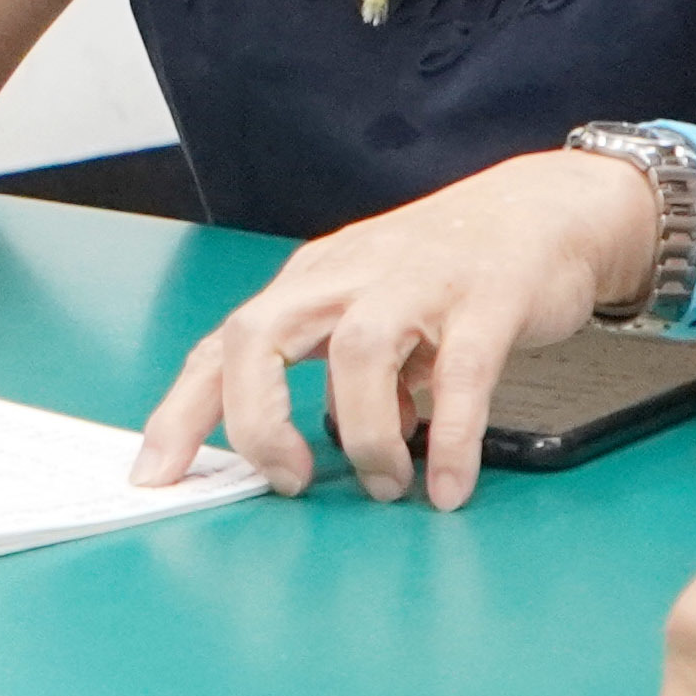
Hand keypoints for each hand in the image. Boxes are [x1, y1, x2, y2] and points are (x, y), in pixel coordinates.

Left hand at [128, 147, 651, 505]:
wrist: (541, 209)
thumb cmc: (443, 270)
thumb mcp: (368, 311)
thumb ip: (334, 374)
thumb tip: (318, 444)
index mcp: (309, 282)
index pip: (225, 344)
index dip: (183, 411)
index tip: (155, 474)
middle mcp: (348, 275)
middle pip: (262, 335)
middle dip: (256, 419)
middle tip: (285, 481)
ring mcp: (417, 282)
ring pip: (358, 353)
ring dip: (362, 434)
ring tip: (384, 483)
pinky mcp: (487, 298)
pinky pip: (462, 373)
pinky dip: (450, 437)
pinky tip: (446, 485)